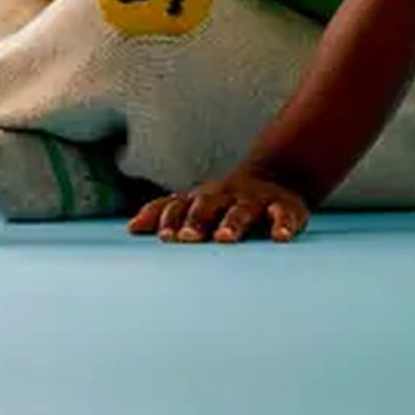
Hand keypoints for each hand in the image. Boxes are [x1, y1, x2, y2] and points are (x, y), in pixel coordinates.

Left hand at [129, 169, 311, 243]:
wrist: (273, 176)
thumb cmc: (222, 201)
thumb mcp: (194, 203)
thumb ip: (164, 213)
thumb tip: (131, 229)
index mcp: (200, 198)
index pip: (179, 206)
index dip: (171, 220)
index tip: (164, 238)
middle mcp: (224, 196)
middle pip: (207, 205)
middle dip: (195, 220)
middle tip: (186, 238)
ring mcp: (253, 201)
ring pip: (242, 210)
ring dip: (232, 223)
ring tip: (225, 238)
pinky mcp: (284, 207)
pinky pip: (283, 215)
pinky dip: (282, 225)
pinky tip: (280, 238)